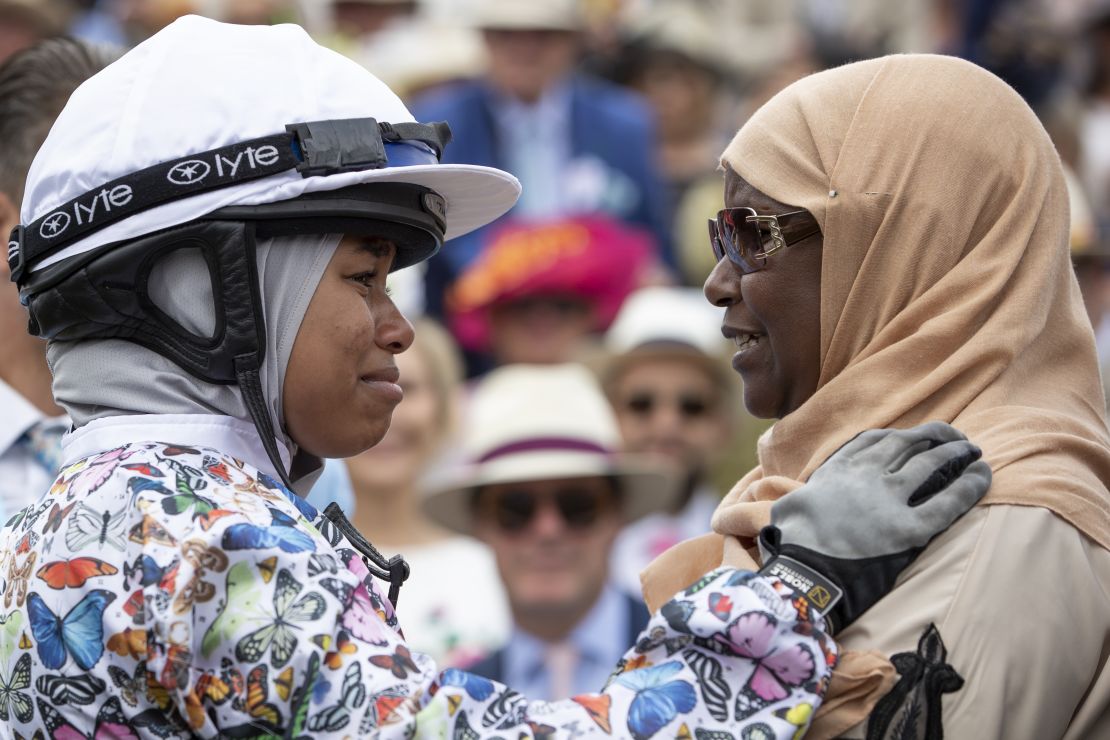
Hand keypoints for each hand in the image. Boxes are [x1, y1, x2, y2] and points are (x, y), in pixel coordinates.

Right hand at [757, 421, 990, 632]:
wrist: (804, 575)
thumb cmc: (792, 546)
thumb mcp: (789, 507)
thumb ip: (800, 496)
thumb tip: (788, 500)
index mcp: (837, 468)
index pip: (874, 440)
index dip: (899, 436)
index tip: (913, 437)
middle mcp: (864, 476)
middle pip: (908, 444)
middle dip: (935, 436)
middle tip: (955, 438)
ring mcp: (887, 500)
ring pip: (931, 465)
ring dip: (956, 453)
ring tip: (973, 451)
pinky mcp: (907, 530)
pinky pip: (947, 502)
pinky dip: (969, 486)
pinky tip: (983, 476)